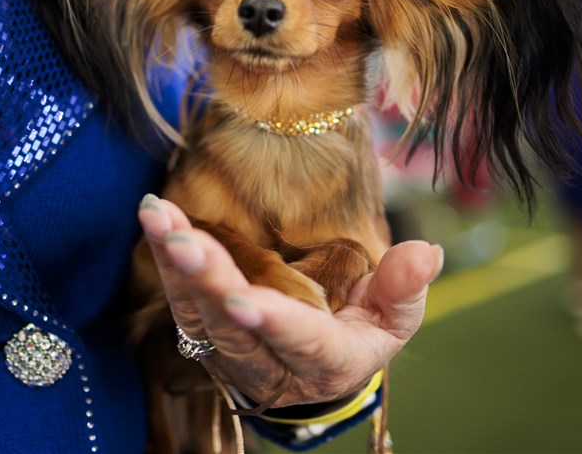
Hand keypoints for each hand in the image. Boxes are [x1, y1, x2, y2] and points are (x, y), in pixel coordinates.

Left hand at [137, 195, 443, 406]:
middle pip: (232, 329)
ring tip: (158, 215)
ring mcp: (229, 351)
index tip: (243, 299)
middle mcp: (269, 364)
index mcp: (326, 361)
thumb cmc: (359, 332)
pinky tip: (156, 216)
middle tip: (183, 240)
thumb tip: (425, 253)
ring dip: (173, 264)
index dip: (273, 321)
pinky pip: (178, 300)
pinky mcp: (202, 332)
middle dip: (207, 282)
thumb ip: (403, 289)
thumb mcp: (393, 318)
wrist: (311, 365)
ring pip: (194, 315)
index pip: (300, 342)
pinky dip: (163, 258)